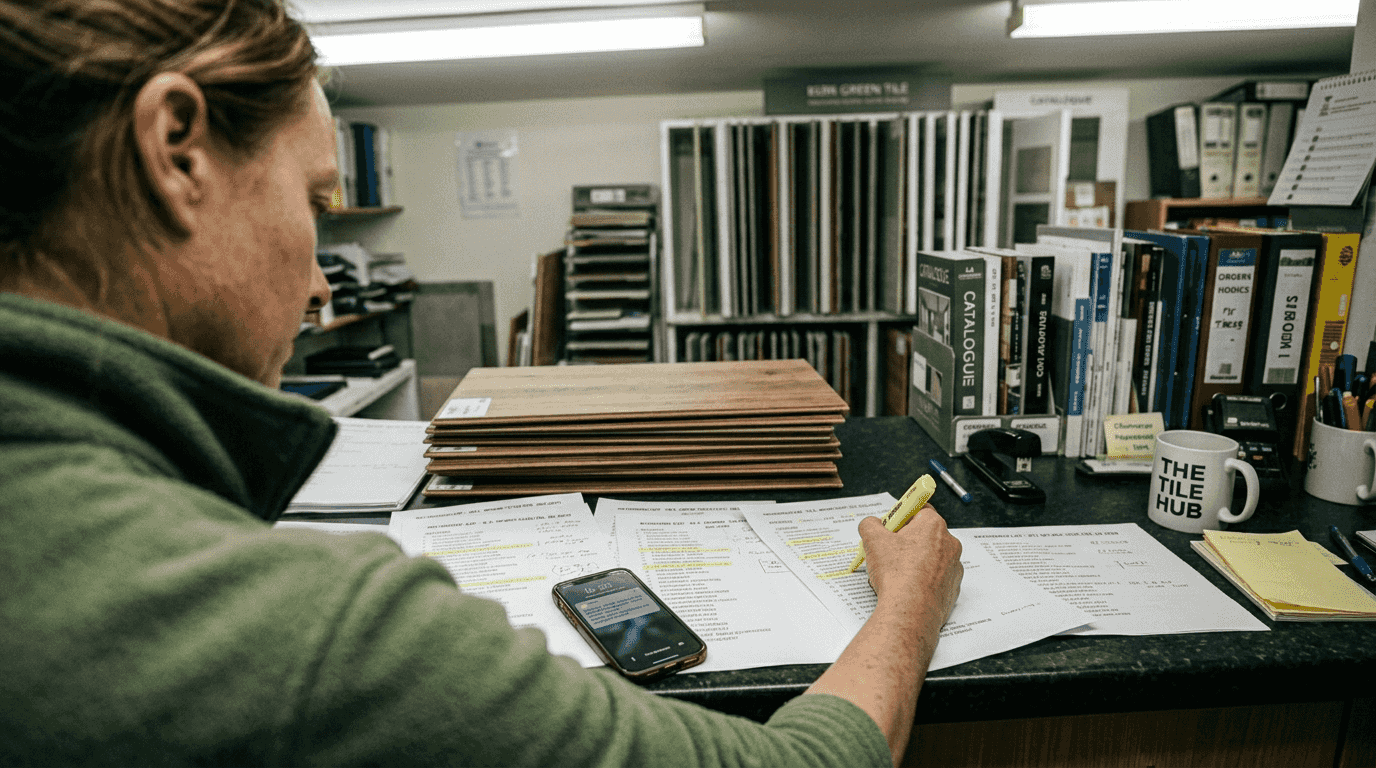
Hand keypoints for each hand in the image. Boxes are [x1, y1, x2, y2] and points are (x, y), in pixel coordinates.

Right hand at [858, 505, 962, 630]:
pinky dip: (923, 579)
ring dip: (916, 561)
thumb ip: (870, 525)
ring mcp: (954, 567)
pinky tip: (907, 587)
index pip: (919, 509)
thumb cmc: (897, 574)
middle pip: (925, 534)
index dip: (902, 517)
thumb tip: (871, 524)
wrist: (910, 611)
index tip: (890, 526)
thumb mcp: (873, 540)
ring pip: (931, 557)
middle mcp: (950, 543)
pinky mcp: (953, 588)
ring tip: (896, 573)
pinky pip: (936, 577)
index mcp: (933, 525)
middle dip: (907, 540)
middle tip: (888, 551)